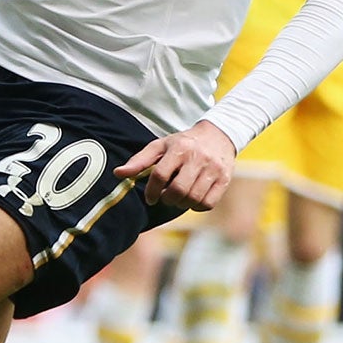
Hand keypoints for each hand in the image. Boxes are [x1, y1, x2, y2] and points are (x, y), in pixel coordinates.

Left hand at [114, 120, 236, 211]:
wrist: (218, 135)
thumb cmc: (183, 143)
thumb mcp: (160, 146)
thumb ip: (139, 160)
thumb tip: (117, 173)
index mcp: (179, 148)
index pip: (160, 174)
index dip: (151, 191)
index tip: (150, 198)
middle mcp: (198, 158)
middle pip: (178, 190)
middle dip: (168, 199)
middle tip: (166, 197)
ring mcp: (213, 169)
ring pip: (193, 198)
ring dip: (181, 204)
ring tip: (178, 197)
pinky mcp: (225, 179)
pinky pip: (208, 203)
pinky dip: (197, 206)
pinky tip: (192, 199)